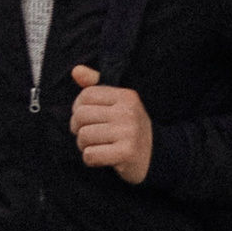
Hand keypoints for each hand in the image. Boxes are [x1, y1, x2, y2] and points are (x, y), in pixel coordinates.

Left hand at [69, 65, 152, 184]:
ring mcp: (129, 132)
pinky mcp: (127, 152)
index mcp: (126, 96)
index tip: (85, 119)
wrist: (155, 156)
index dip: (78, 108)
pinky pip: (90, 155)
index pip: (86, 95)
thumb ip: (96, 85)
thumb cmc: (129, 128)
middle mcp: (128, 111)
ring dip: (84, 146)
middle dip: (78, 129)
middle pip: (81, 115)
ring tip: (96, 147)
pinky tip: (102, 158)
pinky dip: (91, 159)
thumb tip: (76, 70)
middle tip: (88, 136)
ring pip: (84, 136)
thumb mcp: (118, 103)